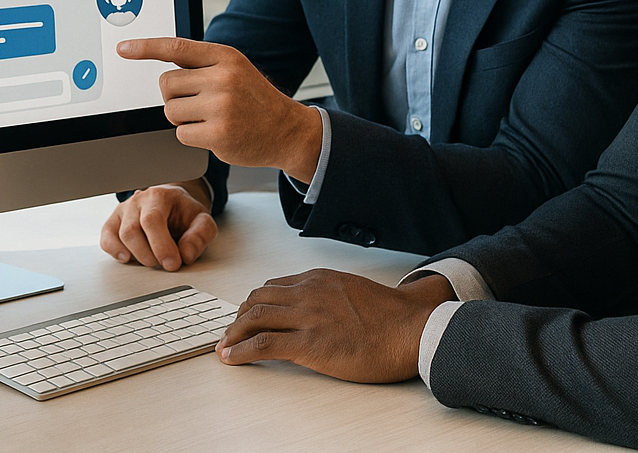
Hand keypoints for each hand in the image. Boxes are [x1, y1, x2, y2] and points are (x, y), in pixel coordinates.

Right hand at [100, 181, 217, 270]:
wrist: (173, 203)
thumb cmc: (184, 212)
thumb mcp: (202, 220)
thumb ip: (200, 235)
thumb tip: (186, 254)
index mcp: (159, 196)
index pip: (152, 221)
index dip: (161, 246)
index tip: (173, 264)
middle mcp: (138, 201)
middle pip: (132, 231)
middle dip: (148, 254)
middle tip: (165, 265)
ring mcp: (124, 211)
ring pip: (120, 236)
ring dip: (137, 256)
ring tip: (153, 260)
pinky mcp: (114, 223)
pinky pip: (106, 238)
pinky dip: (115, 251)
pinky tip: (128, 258)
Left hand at [116, 37, 322, 180]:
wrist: (286, 130)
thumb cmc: (254, 100)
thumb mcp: (234, 70)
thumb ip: (202, 65)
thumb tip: (162, 67)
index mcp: (225, 57)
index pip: (176, 48)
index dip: (146, 47)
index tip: (123, 48)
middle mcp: (223, 78)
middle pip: (166, 85)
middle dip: (174, 97)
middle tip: (197, 103)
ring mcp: (221, 106)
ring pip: (170, 111)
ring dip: (182, 118)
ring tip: (209, 118)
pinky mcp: (218, 134)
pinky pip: (181, 134)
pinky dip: (191, 136)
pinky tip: (214, 133)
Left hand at [215, 269, 452, 382]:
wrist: (412, 329)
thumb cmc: (392, 317)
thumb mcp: (354, 291)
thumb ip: (331, 295)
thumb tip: (319, 307)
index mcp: (319, 279)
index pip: (274, 285)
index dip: (255, 302)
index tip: (248, 315)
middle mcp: (308, 292)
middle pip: (258, 298)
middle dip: (239, 316)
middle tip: (232, 332)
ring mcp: (307, 317)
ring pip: (254, 318)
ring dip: (233, 333)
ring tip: (225, 346)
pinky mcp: (310, 344)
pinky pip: (263, 345)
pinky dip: (241, 351)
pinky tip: (231, 358)